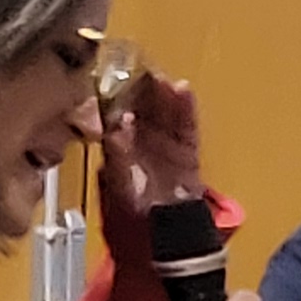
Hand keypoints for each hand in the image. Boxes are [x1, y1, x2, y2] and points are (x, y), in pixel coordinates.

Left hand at [99, 68, 201, 214]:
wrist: (165, 231)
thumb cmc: (135, 212)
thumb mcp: (119, 184)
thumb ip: (118, 158)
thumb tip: (116, 131)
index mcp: (117, 144)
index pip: (115, 110)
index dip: (115, 92)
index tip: (114, 74)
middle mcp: (140, 138)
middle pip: (141, 104)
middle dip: (141, 86)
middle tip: (141, 68)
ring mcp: (163, 141)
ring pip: (163, 110)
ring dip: (163, 93)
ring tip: (162, 78)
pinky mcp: (185, 147)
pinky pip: (186, 123)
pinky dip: (186, 107)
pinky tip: (183, 91)